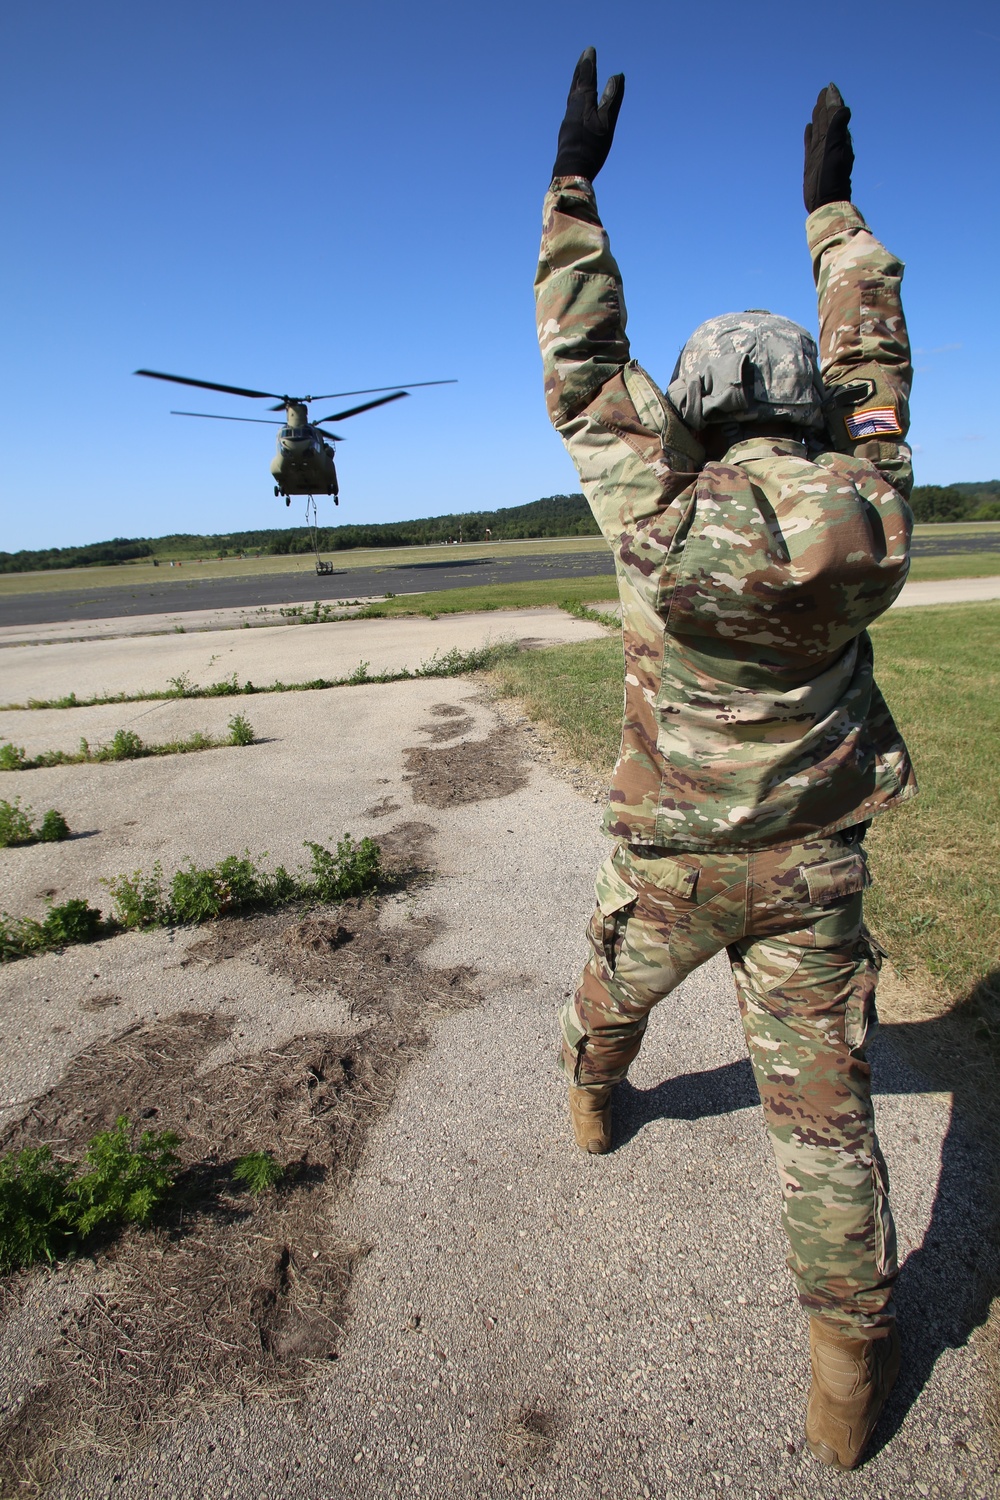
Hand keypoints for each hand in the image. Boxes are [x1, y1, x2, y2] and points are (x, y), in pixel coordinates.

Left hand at [552, 47, 624, 180]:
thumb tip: (617, 76)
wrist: (571, 170)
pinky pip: (571, 106)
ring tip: (580, 75)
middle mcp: (572, 107)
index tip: (590, 50)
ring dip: (577, 82)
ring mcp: (568, 119)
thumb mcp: (607, 123)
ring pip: (572, 94)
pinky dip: (575, 97)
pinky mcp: (566, 130)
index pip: (587, 77)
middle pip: (577, 83)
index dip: (589, 63)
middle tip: (584, 56)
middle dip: (581, 69)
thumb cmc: (591, 148)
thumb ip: (612, 99)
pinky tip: (576, 103)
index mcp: (582, 103)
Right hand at [803, 82, 853, 211]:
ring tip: (817, 104)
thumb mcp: (836, 152)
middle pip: (826, 119)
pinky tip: (809, 127)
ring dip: (818, 116)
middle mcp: (829, 143)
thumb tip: (844, 108)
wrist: (825, 201)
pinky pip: (809, 143)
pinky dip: (809, 134)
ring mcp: (819, 152)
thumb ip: (838, 130)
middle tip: (824, 90)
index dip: (833, 100)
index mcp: (837, 138)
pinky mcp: (811, 161)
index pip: (835, 114)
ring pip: (818, 129)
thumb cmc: (833, 179)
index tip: (830, 87)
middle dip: (826, 104)